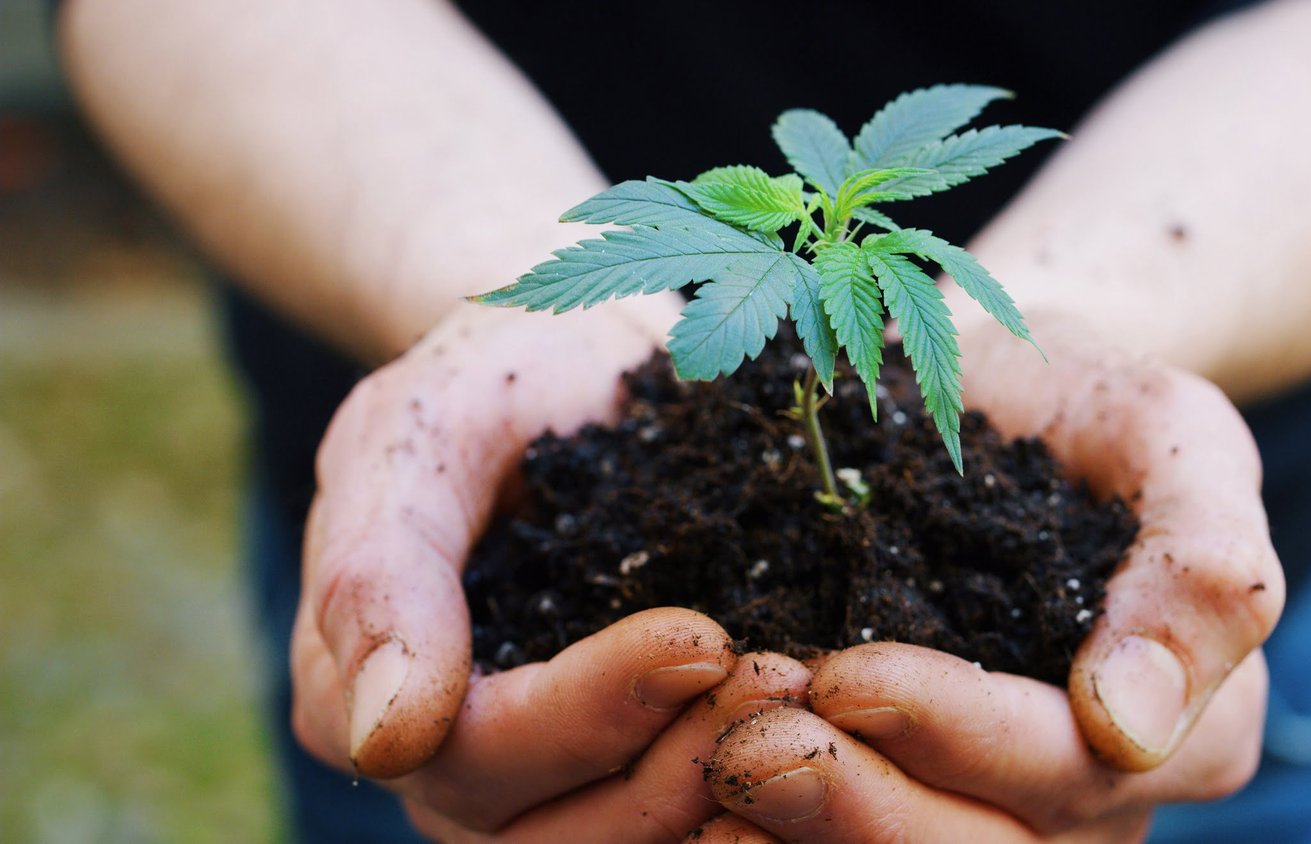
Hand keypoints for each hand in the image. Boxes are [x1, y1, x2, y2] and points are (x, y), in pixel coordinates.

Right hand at [290, 298, 801, 835]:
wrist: (579, 372)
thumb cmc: (487, 383)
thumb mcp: (416, 431)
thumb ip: (379, 567)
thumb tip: (384, 736)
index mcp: (356, 692)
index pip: (471, 756)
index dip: (587, 714)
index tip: (704, 638)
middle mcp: (443, 763)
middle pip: (546, 835)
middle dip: (671, 764)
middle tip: (782, 677)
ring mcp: (534, 781)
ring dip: (720, 790)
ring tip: (805, 700)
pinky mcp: (621, 768)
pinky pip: (675, 825)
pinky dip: (747, 799)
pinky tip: (814, 741)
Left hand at [694, 309, 1282, 840]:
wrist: (1007, 402)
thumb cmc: (1094, 410)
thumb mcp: (1180, 442)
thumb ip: (1201, 569)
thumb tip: (1133, 725)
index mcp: (1190, 730)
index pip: (1066, 765)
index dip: (952, 732)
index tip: (841, 673)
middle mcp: (1098, 801)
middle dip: (857, 803)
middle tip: (743, 742)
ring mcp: (1001, 808)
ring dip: (801, 832)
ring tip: (709, 773)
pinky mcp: (911, 788)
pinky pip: (844, 838)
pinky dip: (773, 831)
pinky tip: (695, 802)